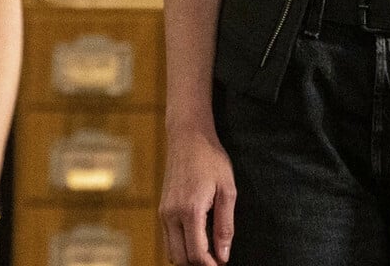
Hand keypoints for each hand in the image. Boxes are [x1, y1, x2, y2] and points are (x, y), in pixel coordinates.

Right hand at [160, 127, 236, 265]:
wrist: (187, 137)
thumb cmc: (211, 160)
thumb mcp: (227, 190)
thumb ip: (225, 225)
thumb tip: (224, 256)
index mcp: (190, 211)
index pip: (197, 254)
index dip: (211, 265)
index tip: (223, 265)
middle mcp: (171, 215)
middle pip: (181, 258)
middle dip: (198, 265)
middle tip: (217, 261)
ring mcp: (164, 212)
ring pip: (171, 251)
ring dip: (188, 257)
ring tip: (209, 253)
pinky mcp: (162, 208)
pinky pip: (168, 238)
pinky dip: (181, 247)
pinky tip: (198, 241)